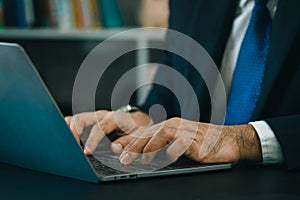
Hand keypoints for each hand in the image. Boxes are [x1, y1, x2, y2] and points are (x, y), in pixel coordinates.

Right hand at [65, 110, 151, 155]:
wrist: (137, 119)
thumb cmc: (137, 127)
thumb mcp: (139, 135)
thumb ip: (129, 141)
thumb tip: (115, 147)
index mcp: (114, 118)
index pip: (100, 127)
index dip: (92, 140)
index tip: (87, 152)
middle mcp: (102, 115)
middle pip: (82, 119)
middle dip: (74, 132)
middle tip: (72, 149)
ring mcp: (95, 117)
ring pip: (77, 119)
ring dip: (69, 130)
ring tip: (65, 143)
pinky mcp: (91, 120)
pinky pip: (77, 121)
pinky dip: (69, 127)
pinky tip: (64, 133)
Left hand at [117, 118, 261, 164]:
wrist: (228, 140)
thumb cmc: (202, 143)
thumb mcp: (178, 144)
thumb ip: (161, 147)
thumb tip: (142, 156)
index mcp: (168, 127)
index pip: (144, 131)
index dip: (128, 139)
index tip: (114, 148)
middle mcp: (174, 126)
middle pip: (149, 132)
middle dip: (133, 145)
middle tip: (121, 158)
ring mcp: (185, 131)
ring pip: (162, 134)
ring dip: (149, 147)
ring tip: (140, 160)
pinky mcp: (196, 140)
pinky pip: (181, 143)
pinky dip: (172, 151)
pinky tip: (167, 159)